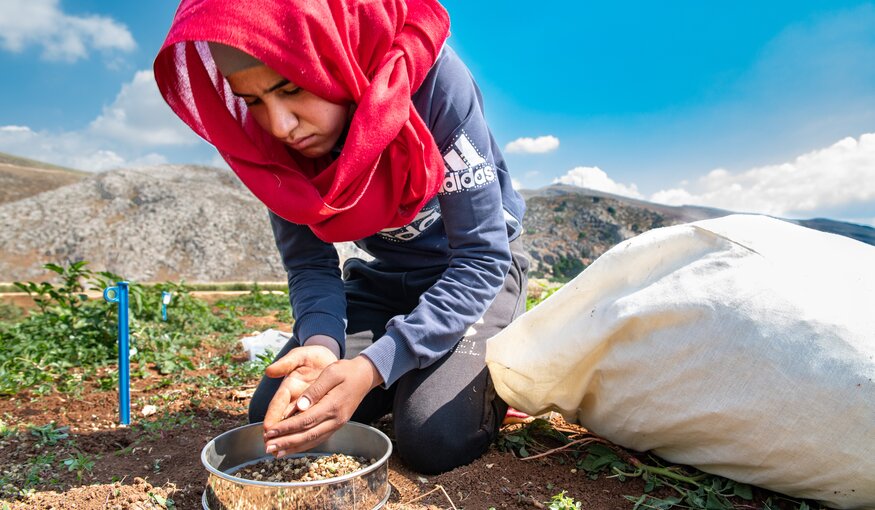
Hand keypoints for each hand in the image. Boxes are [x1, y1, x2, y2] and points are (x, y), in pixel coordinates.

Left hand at [263, 355, 382, 456]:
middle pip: (308, 435)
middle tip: (268, 447)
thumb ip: (315, 389)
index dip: (286, 428)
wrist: (365, 376)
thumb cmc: (346, 371)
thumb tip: (299, 406)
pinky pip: (319, 438)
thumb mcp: (331, 373)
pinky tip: (293, 448)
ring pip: (313, 440)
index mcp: (332, 405)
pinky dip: (305, 445)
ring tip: (277, 452)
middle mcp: (335, 419)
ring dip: (294, 448)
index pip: (305, 420)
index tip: (270, 431)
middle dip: (286, 442)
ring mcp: (337, 424)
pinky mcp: (336, 425)